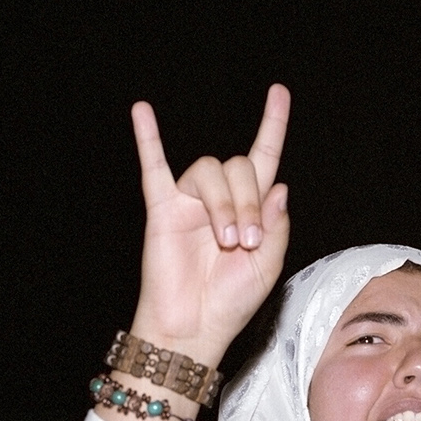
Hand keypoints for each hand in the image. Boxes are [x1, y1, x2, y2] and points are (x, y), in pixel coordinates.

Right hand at [128, 86, 291, 366]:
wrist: (194, 328)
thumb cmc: (231, 302)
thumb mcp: (270, 265)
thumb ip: (277, 224)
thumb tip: (279, 183)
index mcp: (251, 208)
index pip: (264, 157)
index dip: (272, 125)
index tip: (279, 92)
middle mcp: (220, 198)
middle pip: (240, 166)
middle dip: (250, 201)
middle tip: (247, 242)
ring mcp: (190, 201)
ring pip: (210, 171)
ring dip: (225, 203)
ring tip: (227, 241)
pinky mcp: (162, 209)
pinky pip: (153, 166)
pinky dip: (147, 138)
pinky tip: (141, 111)